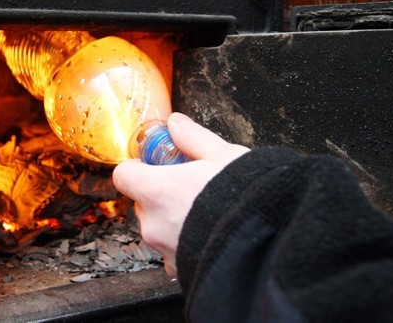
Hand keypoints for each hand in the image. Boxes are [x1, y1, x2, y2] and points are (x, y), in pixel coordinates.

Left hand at [112, 112, 249, 276]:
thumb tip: (176, 123)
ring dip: (172, 220)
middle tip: (188, 186)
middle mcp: (153, 223)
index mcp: (156, 190)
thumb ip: (192, 138)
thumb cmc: (245, 197)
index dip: (137, 168)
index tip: (155, 164)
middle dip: (160, 194)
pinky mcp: (180, 269)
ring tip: (205, 211)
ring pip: (158, 229)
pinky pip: (173, 253)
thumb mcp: (222, 155)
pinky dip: (184, 243)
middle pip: (142, 203)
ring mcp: (164, 249)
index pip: (123, 176)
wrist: (268, 241)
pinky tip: (209, 234)